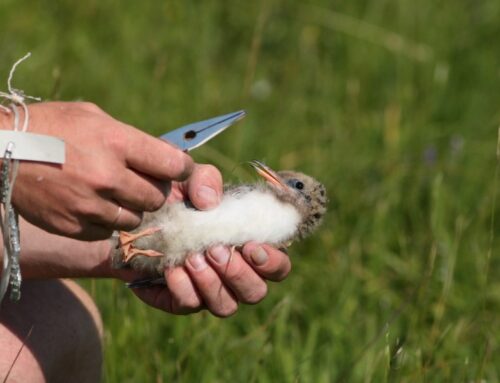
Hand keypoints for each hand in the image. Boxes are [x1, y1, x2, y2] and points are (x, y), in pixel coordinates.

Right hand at [0, 102, 192, 239]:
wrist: (0, 150)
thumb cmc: (51, 126)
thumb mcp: (93, 117)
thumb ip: (130, 138)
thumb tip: (164, 155)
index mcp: (117, 142)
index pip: (174, 164)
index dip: (182, 169)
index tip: (179, 170)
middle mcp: (107, 176)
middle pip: (157, 197)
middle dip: (153, 190)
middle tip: (140, 181)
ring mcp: (90, 204)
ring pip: (135, 218)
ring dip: (130, 208)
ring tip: (111, 193)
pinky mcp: (74, 225)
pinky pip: (107, 232)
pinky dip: (104, 221)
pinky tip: (90, 204)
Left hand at [128, 164, 291, 316]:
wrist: (133, 220)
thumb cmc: (172, 200)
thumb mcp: (188, 180)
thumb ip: (205, 179)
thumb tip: (210, 202)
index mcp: (247, 247)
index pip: (277, 267)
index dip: (272, 263)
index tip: (251, 246)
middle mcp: (234, 274)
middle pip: (255, 292)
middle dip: (238, 273)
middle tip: (215, 249)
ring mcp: (209, 291)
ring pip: (226, 305)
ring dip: (212, 282)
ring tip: (191, 258)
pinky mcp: (180, 300)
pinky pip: (190, 304)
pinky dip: (183, 288)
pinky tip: (171, 269)